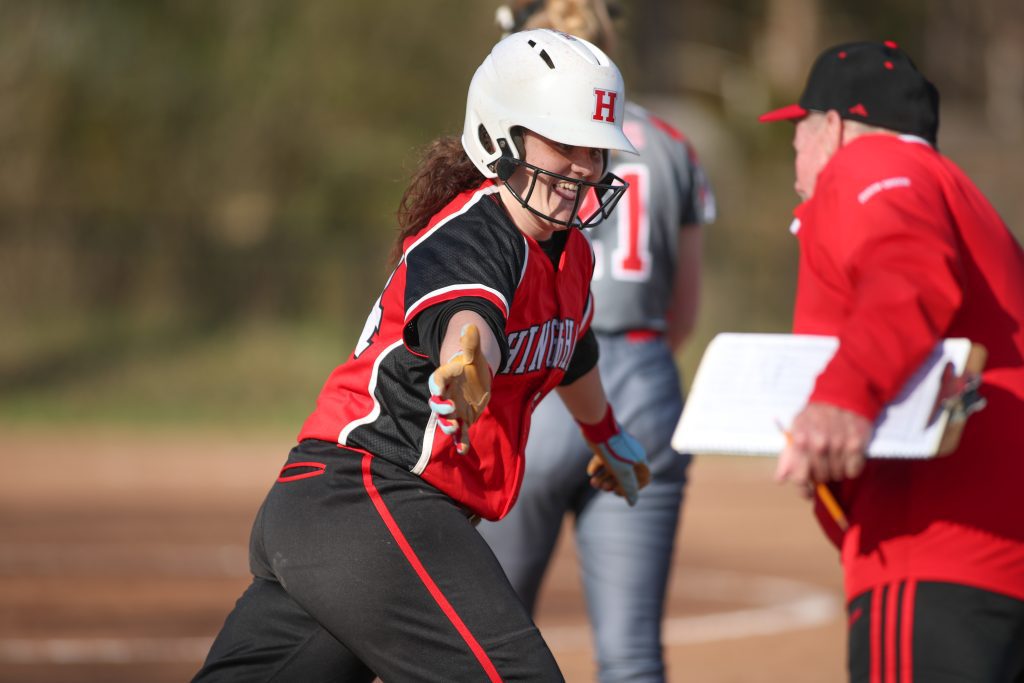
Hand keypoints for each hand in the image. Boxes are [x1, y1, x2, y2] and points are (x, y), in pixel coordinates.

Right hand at [428, 324, 491, 453]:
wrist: (473, 376)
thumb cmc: (469, 363)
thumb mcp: (473, 352)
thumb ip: (470, 342)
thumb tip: (471, 326)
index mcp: (446, 378)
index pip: (437, 381)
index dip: (437, 385)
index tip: (439, 389)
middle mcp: (446, 395)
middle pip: (438, 404)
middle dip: (442, 409)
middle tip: (450, 412)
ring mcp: (453, 409)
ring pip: (447, 420)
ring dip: (449, 426)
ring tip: (455, 430)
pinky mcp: (463, 419)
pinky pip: (460, 433)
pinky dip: (461, 442)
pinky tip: (463, 451)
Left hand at [576, 405, 649, 505]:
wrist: (597, 425)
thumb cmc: (612, 449)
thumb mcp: (621, 472)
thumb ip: (628, 488)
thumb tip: (633, 503)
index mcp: (639, 459)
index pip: (643, 477)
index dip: (633, 488)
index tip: (618, 491)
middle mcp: (630, 453)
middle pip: (625, 474)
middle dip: (612, 483)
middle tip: (601, 488)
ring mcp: (618, 448)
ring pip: (613, 467)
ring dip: (603, 477)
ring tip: (592, 482)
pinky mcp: (607, 444)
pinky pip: (604, 458)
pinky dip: (597, 466)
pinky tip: (590, 473)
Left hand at [775, 401, 871, 487]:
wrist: (840, 398)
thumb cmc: (814, 418)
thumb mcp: (795, 431)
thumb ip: (788, 456)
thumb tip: (780, 479)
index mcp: (799, 440)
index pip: (800, 477)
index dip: (804, 489)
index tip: (808, 493)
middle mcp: (818, 443)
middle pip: (821, 478)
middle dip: (821, 476)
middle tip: (823, 467)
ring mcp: (838, 443)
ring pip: (838, 475)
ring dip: (836, 472)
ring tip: (835, 458)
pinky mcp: (856, 443)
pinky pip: (853, 471)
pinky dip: (851, 468)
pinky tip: (847, 457)